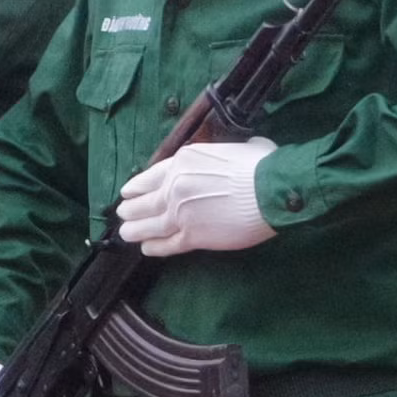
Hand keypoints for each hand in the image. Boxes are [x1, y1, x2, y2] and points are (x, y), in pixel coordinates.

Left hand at [115, 137, 278, 255]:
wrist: (272, 190)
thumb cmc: (261, 165)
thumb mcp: (233, 148)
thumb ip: (222, 155)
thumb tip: (238, 154)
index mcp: (182, 162)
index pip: (150, 177)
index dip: (136, 187)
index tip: (127, 193)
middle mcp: (174, 187)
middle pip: (144, 203)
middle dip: (130, 210)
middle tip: (124, 214)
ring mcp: (180, 214)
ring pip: (149, 226)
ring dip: (135, 231)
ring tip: (127, 234)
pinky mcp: (192, 237)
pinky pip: (167, 245)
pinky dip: (154, 247)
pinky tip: (147, 249)